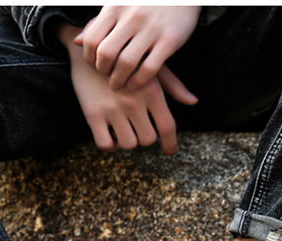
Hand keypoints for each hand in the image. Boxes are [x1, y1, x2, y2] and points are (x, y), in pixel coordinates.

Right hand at [68, 41, 195, 154]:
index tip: (169, 151)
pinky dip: (109, 145)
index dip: (170, 143)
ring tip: (123, 129)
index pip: (167, 126)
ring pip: (128, 144)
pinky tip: (110, 135)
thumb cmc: (125, 58)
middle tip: (138, 128)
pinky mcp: (93, 113)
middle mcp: (134, 101)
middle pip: (148, 139)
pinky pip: (105, 144)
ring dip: (127, 140)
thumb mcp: (150, 66)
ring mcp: (113, 108)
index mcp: (151, 91)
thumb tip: (193, 101)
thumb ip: (173, 86)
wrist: (88, 48)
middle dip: (144, 137)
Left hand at [74, 6, 200, 89]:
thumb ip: (99, 23)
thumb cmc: (145, 1)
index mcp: (116, 6)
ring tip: (118, 84)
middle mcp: (132, 16)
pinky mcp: (169, 40)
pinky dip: (139, 81)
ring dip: (119, 79)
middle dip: (103, 70)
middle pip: (107, 53)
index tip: (94, 65)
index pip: (93, 39)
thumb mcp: (120, 6)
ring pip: (127, 63)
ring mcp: (151, 28)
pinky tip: (134, 85)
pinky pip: (149, 68)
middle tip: (106, 76)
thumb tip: (78, 42)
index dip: (89, 58)